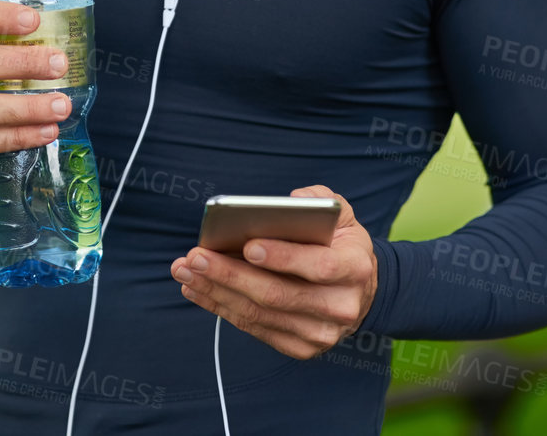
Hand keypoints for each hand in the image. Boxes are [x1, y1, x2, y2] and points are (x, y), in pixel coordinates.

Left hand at [170, 185, 377, 359]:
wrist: (360, 291)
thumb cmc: (340, 245)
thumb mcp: (342, 215)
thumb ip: (320, 200)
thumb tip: (287, 202)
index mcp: (355, 268)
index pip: (320, 266)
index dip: (283, 257)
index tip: (247, 245)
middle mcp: (341, 306)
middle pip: (278, 294)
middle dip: (231, 275)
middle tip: (196, 257)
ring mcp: (321, 333)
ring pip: (260, 314)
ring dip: (216, 293)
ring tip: (186, 271)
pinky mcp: (301, 347)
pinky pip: (254, 328)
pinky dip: (221, 308)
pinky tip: (198, 289)